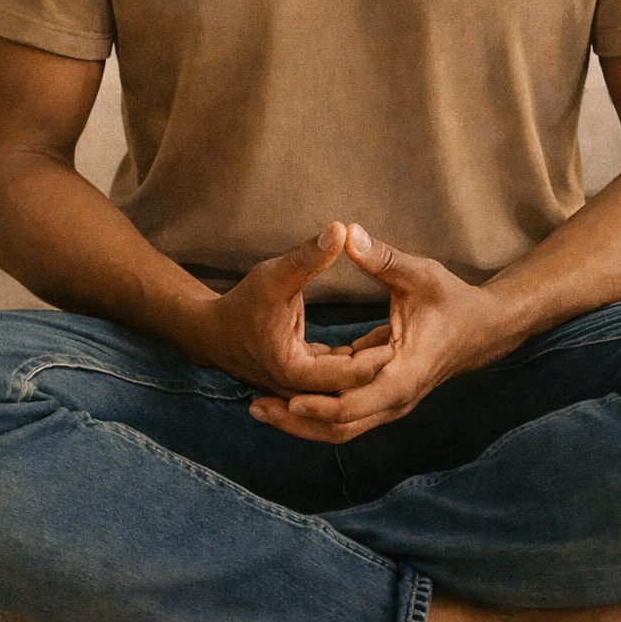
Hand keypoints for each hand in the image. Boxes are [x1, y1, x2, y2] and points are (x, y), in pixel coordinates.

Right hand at [180, 221, 393, 398]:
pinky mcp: (301, 385)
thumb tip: (342, 229)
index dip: (375, 359)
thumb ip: (309, 256)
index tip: (402, 338)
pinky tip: (377, 347)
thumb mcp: (275, 275)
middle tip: (410, 344)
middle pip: (349, 391)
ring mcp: (299, 393)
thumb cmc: (241, 302)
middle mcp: (299, 391)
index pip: (346, 376)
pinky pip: (333, 384)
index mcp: (295, 372)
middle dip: (378, 369)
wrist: (209, 332)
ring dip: (368, 371)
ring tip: (400, 344)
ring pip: (343, 391)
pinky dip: (353, 369)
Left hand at [249, 224, 518, 440]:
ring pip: (342, 427)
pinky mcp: (384, 397)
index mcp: (405, 371)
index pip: (358, 402)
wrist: (483, 329)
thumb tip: (345, 232)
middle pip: (342, 425)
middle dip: (298, 421)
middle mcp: (397, 397)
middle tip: (255, 409)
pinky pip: (347, 415)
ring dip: (303, 421)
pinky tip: (285, 399)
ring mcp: (392, 402)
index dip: (322, 403)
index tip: (287, 398)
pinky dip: (317, 410)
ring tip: (261, 410)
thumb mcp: (419, 274)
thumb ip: (381, 257)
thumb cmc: (453, 299)